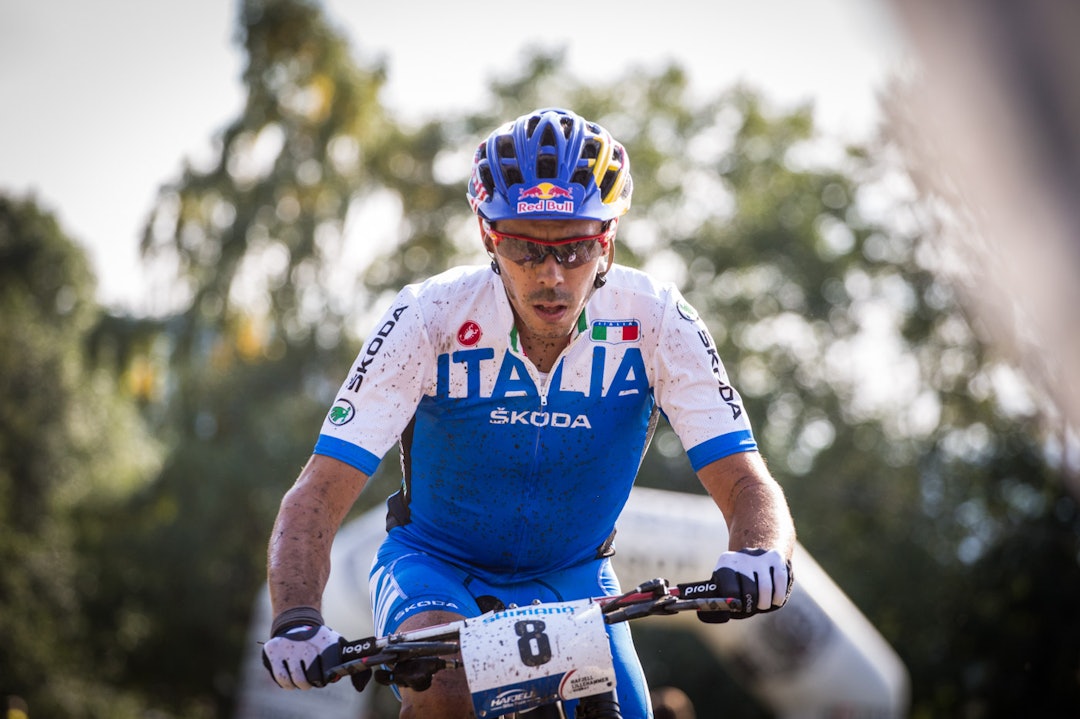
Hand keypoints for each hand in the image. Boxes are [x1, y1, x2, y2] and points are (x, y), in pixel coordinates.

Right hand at [262, 623, 343, 688]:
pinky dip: (287, 685)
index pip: (330, 667)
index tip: (326, 677)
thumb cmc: (317, 641)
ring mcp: (289, 645)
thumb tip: (338, 675)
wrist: (295, 623)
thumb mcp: (331, 640)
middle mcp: (306, 641)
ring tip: (303, 682)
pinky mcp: (273, 650)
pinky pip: (282, 678)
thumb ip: (340, 656)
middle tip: (314, 682)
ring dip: (301, 685)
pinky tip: (291, 683)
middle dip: (315, 683)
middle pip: (313, 675)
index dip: (328, 677)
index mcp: (323, 638)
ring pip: (297, 679)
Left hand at [678, 548, 792, 623]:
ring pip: (766, 589)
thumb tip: (707, 614)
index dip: (735, 605)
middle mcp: (742, 557)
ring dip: (765, 604)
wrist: (758, 549)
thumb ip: (716, 600)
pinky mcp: (776, 558)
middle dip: (752, 606)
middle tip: (752, 608)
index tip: (737, 607)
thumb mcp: (724, 584)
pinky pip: (781, 583)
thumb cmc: (738, 579)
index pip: (730, 591)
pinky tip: (774, 599)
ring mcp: (760, 556)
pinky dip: (778, 597)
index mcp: (725, 563)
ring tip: (762, 604)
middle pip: (750, 592)